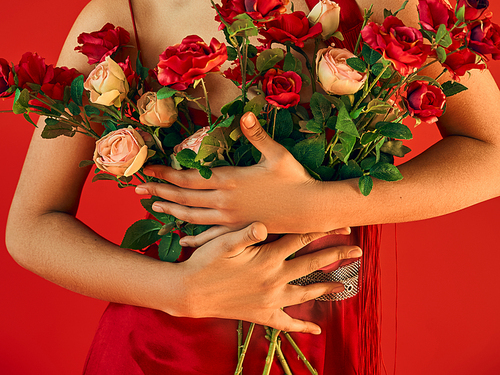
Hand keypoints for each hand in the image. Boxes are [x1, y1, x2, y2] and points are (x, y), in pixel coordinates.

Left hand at [136, 112, 334, 235]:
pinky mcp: (239, 231)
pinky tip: (181, 239)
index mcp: (230, 181)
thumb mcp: (277, 154)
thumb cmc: (295, 179)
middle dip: (159, 190)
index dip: (166, 173)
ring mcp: (230, 220)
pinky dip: (192, 236)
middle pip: (184, 197)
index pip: (189, 178)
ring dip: (170, 209)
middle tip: (137, 189)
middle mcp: (225, 202)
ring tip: (152, 204)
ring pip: (192, 216)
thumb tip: (244, 115)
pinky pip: (209, 236)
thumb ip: (257, 135)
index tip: (147, 168)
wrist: (311, 210)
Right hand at [178, 222, 361, 331]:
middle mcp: (273, 279)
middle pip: (312, 264)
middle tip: (358, 250)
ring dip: (326, 288)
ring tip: (345, 285)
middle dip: (336, 255)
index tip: (342, 223)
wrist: (189, 293)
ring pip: (305, 293)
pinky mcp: (262, 315)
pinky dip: (303, 326)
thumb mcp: (223, 241)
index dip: (322, 229)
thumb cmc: (204, 261)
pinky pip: (287, 323)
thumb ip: (246, 232)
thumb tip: (266, 225)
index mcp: (266, 257)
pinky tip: (317, 328)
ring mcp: (270, 299)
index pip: (301, 239)